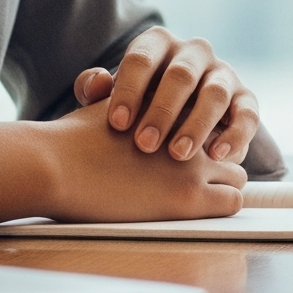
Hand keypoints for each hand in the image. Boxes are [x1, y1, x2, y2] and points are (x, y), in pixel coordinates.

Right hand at [40, 99, 247, 222]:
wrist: (55, 164)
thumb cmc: (69, 139)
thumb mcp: (105, 102)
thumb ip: (119, 94)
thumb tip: (106, 80)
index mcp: (176, 103)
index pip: (213, 118)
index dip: (203, 135)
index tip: (192, 153)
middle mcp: (193, 128)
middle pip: (230, 144)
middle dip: (218, 160)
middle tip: (198, 177)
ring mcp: (194, 162)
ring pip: (237, 175)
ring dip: (221, 185)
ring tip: (200, 197)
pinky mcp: (189, 195)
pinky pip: (232, 202)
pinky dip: (222, 207)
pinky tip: (200, 211)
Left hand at [73, 28, 260, 165]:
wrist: (172, 119)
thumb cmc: (133, 106)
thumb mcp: (111, 96)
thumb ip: (95, 90)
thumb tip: (97, 83)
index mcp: (158, 44)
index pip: (143, 58)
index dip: (130, 89)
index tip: (117, 124)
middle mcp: (194, 53)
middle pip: (181, 74)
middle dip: (162, 110)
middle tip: (144, 144)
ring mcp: (223, 74)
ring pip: (215, 92)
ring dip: (197, 124)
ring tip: (178, 154)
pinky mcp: (245, 100)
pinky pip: (248, 114)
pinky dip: (236, 134)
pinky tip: (218, 155)